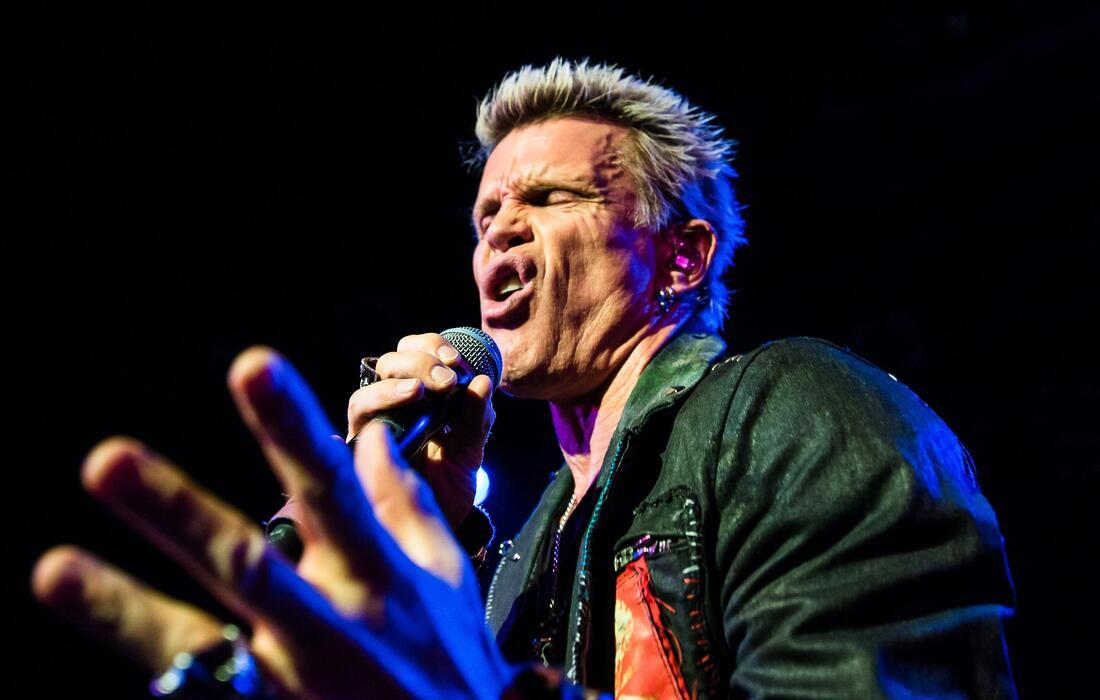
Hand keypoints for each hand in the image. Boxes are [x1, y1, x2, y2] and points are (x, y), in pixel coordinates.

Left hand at [32, 347, 514, 698]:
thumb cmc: (450, 664)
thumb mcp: (444, 579)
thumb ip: (406, 506)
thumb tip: (373, 439)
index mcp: (377, 577)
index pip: (330, 488)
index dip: (290, 428)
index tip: (252, 365)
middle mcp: (331, 627)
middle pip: (245, 562)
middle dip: (178, 512)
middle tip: (107, 460)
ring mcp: (294, 685)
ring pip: (202, 646)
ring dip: (128, 610)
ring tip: (56, 570)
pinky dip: (172, 688)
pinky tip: (120, 662)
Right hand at [346, 332, 495, 528]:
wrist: (438, 526)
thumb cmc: (450, 483)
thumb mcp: (471, 447)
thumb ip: (477, 417)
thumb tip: (483, 382)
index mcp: (419, 395)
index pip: (414, 352)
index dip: (432, 347)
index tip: (456, 361)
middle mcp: (389, 406)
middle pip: (388, 364)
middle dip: (419, 363)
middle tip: (447, 379)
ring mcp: (370, 430)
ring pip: (365, 395)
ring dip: (394, 386)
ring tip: (421, 392)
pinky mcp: (357, 454)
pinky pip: (355, 428)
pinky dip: (374, 409)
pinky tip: (393, 414)